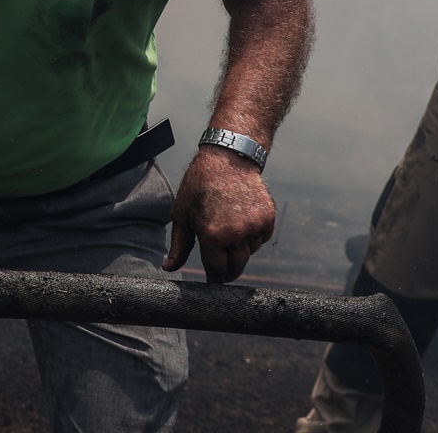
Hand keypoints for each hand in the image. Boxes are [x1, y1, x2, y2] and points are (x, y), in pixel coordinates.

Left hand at [162, 146, 275, 283]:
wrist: (228, 158)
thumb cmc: (200, 184)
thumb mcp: (182, 214)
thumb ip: (179, 246)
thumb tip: (169, 268)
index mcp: (213, 235)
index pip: (216, 270)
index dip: (214, 277)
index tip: (213, 281)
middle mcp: (236, 234)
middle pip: (236, 266)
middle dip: (228, 270)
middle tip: (223, 269)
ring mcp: (255, 226)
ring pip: (250, 252)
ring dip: (241, 249)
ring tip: (230, 231)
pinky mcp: (268, 218)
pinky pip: (261, 238)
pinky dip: (253, 236)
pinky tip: (242, 222)